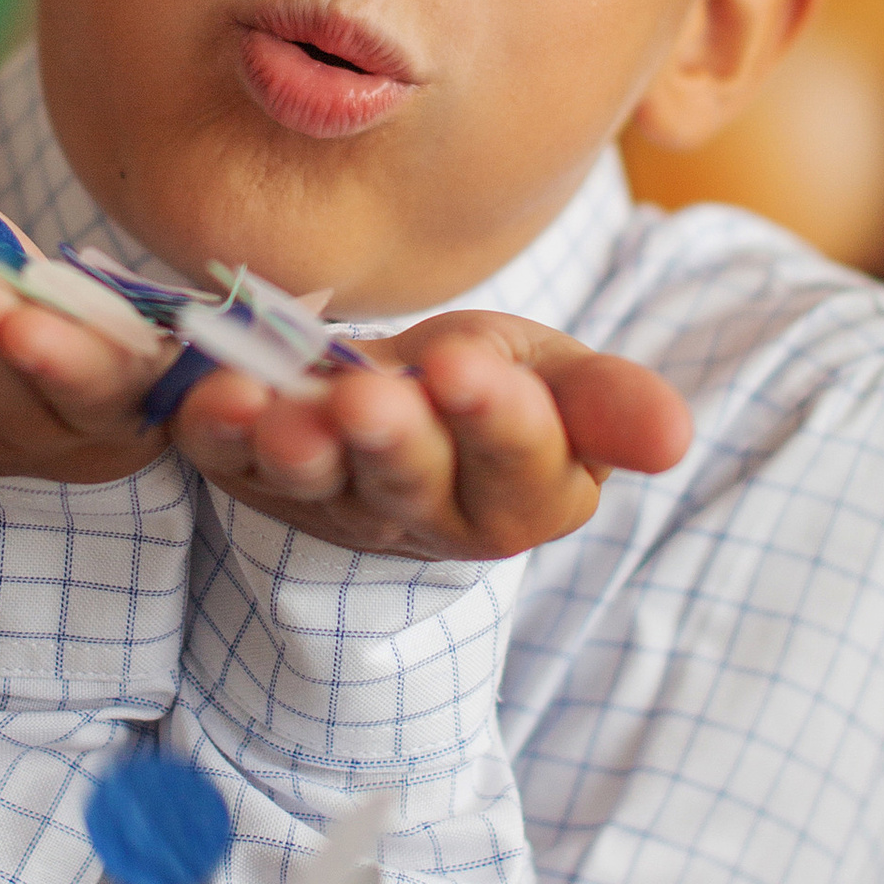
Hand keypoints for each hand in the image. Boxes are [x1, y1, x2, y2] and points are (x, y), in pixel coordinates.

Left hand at [173, 313, 691, 562]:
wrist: (394, 396)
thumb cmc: (490, 382)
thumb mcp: (559, 378)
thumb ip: (609, 404)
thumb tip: (675, 438)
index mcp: (524, 494)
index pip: (520, 462)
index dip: (496, 419)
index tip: (470, 369)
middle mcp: (425, 514)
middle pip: (412, 483)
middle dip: (390, 441)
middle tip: (367, 402)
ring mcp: (334, 501)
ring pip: (318, 483)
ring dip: (297, 449)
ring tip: (285, 416)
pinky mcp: (254, 476)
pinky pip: (228, 459)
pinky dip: (214, 428)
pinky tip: (208, 394)